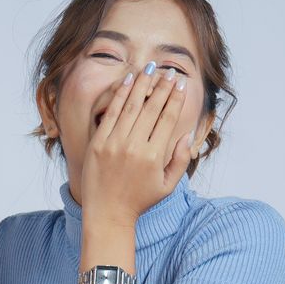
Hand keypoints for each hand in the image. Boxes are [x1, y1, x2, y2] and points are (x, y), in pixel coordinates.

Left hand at [81, 64, 196, 225]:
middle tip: (170, 72)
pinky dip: (120, 95)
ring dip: (142, 84)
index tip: (181, 84)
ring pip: (131, 106)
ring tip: (151, 69)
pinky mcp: (98, 143)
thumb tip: (187, 135)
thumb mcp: (167, 186)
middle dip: (162, 87)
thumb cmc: (139, 200)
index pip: (167, 119)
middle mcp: (134, 147)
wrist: (107, 214)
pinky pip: (111, 113)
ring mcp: (114, 144)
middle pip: (152, 108)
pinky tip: (128, 80)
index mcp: (153, 157)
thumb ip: (180, 160)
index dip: (175, 99)